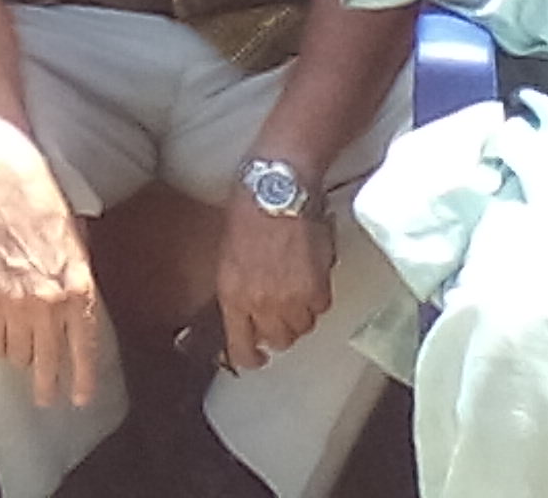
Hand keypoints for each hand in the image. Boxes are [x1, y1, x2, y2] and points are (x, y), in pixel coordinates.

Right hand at [0, 128, 102, 409]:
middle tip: (46, 399)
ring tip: (23, 359)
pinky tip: (2, 342)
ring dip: (22, 358)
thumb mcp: (78, 249)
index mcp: (79, 290)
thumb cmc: (46, 207)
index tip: (80, 398)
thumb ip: (77, 286)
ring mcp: (17, 299)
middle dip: (47, 385)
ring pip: (19, 351)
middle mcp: (50, 301)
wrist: (9, 185)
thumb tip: (75, 313)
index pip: (83, 350)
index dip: (82, 379)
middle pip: (49, 359)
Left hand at [215, 196, 333, 369]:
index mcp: (232, 294)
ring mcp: (292, 300)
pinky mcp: (319, 289)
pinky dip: (316, 298)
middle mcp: (262, 304)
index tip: (254, 358)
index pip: (241, 346)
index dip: (249, 357)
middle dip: (278, 331)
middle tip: (278, 313)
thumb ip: (237, 288)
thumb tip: (247, 311)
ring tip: (293, 288)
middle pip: (278, 340)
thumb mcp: (227, 253)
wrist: (277, 189)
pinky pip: (320, 308)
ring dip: (298, 314)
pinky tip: (308, 275)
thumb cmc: (246, 211)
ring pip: (302, 327)